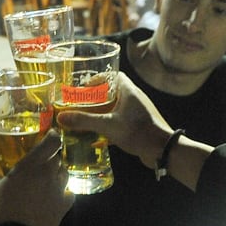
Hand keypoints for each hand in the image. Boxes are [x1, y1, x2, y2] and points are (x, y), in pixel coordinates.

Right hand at [0, 131, 70, 225]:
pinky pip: (69, 192)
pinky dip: (64, 192)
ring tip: (46, 180)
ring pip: (65, 173)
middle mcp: (47, 174)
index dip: (53, 137)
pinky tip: (55, 196)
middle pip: (58, 158)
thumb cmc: (1, 211)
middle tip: (42, 162)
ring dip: (58, 173)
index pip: (51, 142)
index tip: (51, 135)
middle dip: (51, 158)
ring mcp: (58, 190)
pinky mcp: (64, 206)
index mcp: (30, 166)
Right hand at [56, 73, 172, 169]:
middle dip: (97, 97)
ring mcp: (138, 113)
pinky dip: (110, 126)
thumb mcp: (108, 125)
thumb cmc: (138, 132)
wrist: (163, 150)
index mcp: (129, 91)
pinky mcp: (140, 126)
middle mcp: (135, 99)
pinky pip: (122, 121)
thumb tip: (62, 117)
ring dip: (103, 112)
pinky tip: (99, 138)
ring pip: (117, 107)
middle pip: (114, 92)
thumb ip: (85, 121)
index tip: (86, 86)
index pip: (115, 75)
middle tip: (82, 104)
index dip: (100, 78)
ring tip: (88, 119)